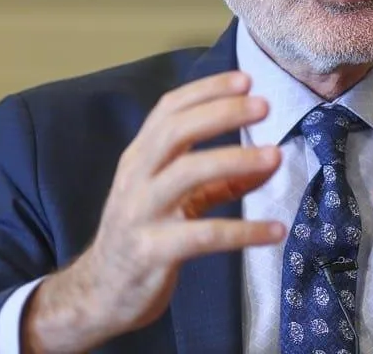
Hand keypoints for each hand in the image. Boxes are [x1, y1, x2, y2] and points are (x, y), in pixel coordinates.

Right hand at [24, 71, 284, 352]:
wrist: (97, 294)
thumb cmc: (142, 237)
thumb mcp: (175, 200)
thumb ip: (219, 181)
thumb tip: (270, 161)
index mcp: (139, 158)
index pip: (169, 110)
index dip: (206, 90)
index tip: (246, 79)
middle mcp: (136, 178)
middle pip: (176, 131)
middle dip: (221, 112)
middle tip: (264, 105)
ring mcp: (141, 213)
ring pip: (187, 173)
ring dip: (235, 159)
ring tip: (275, 156)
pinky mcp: (152, 252)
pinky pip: (203, 236)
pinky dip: (243, 231)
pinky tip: (275, 230)